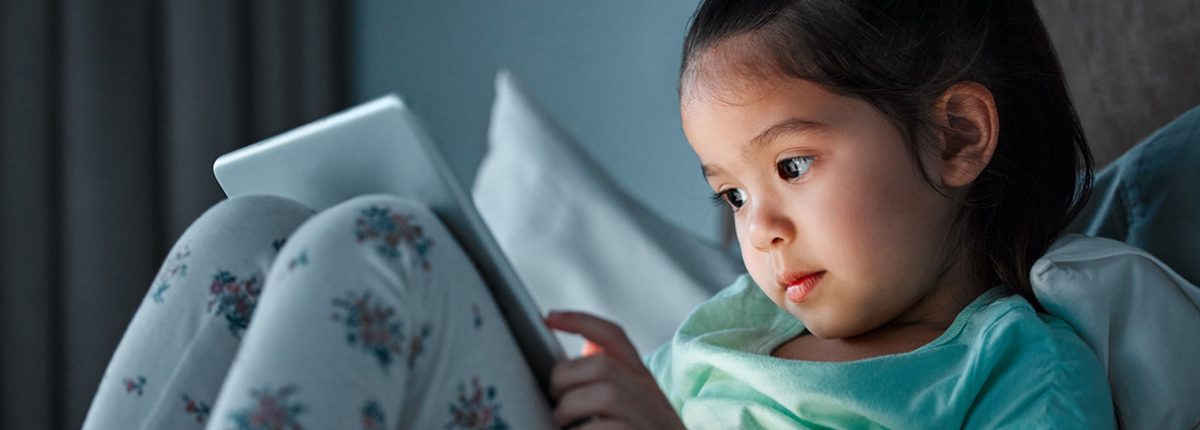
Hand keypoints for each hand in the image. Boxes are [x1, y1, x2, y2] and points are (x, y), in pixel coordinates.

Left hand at [545, 310, 685, 429]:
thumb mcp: (633, 405)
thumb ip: (610, 379)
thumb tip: (583, 350)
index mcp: (641, 380)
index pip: (614, 336)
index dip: (580, 321)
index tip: (548, 318)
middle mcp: (650, 395)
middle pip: (603, 364)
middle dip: (567, 377)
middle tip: (555, 397)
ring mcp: (650, 420)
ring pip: (606, 393)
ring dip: (571, 407)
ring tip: (562, 422)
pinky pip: (606, 429)